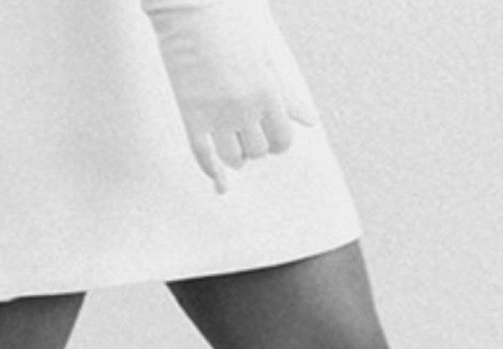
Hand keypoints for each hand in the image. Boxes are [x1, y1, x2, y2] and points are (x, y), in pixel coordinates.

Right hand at [141, 0, 318, 193]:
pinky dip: (212, 170)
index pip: (282, 140)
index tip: (270, 134)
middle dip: (255, 145)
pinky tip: (217, 176)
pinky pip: (203, 157)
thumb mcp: (268, 54)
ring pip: (233, 159)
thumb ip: (288, 91)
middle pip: (259, 151)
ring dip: (235, 155)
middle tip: (247, 132)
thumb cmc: (232, 24)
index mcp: (268, 90)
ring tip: (231, 141)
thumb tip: (311, 122)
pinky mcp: (191, 116)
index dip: (278, 141)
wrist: (192, 7)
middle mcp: (245, 108)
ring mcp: (217, 114)